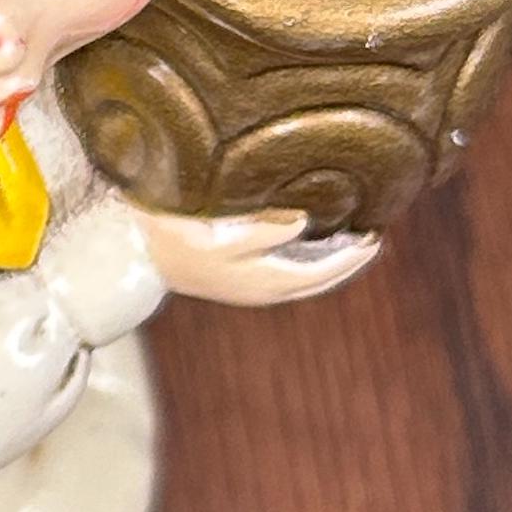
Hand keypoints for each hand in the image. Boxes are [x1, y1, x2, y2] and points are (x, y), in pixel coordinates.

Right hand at [135, 203, 381, 307]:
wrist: (136, 259)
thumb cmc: (175, 240)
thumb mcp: (220, 233)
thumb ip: (264, 230)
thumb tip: (303, 222)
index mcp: (265, 280)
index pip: (324, 272)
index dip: (352, 257)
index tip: (375, 236)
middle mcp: (264, 289)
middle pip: (319, 279)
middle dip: (347, 261)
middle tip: (372, 238)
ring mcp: (250, 288)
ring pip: (304, 278)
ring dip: (328, 261)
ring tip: (349, 240)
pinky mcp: (239, 280)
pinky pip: (288, 274)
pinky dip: (307, 261)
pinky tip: (310, 244)